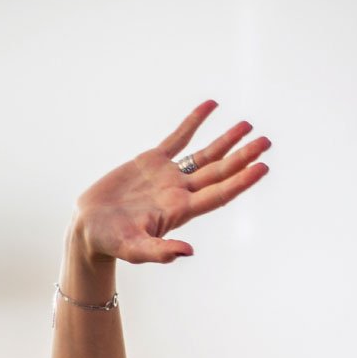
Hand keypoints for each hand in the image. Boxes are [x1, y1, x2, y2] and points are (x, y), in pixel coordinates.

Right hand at [70, 101, 270, 265]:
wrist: (90, 229)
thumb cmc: (112, 243)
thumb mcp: (135, 250)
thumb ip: (160, 252)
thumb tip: (188, 252)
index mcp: (181, 211)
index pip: (219, 193)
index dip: (241, 180)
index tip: (262, 166)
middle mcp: (180, 192)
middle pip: (219, 171)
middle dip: (243, 156)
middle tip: (266, 142)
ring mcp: (168, 176)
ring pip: (204, 154)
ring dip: (227, 141)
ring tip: (248, 126)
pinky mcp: (151, 162)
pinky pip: (178, 138)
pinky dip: (194, 122)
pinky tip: (211, 106)